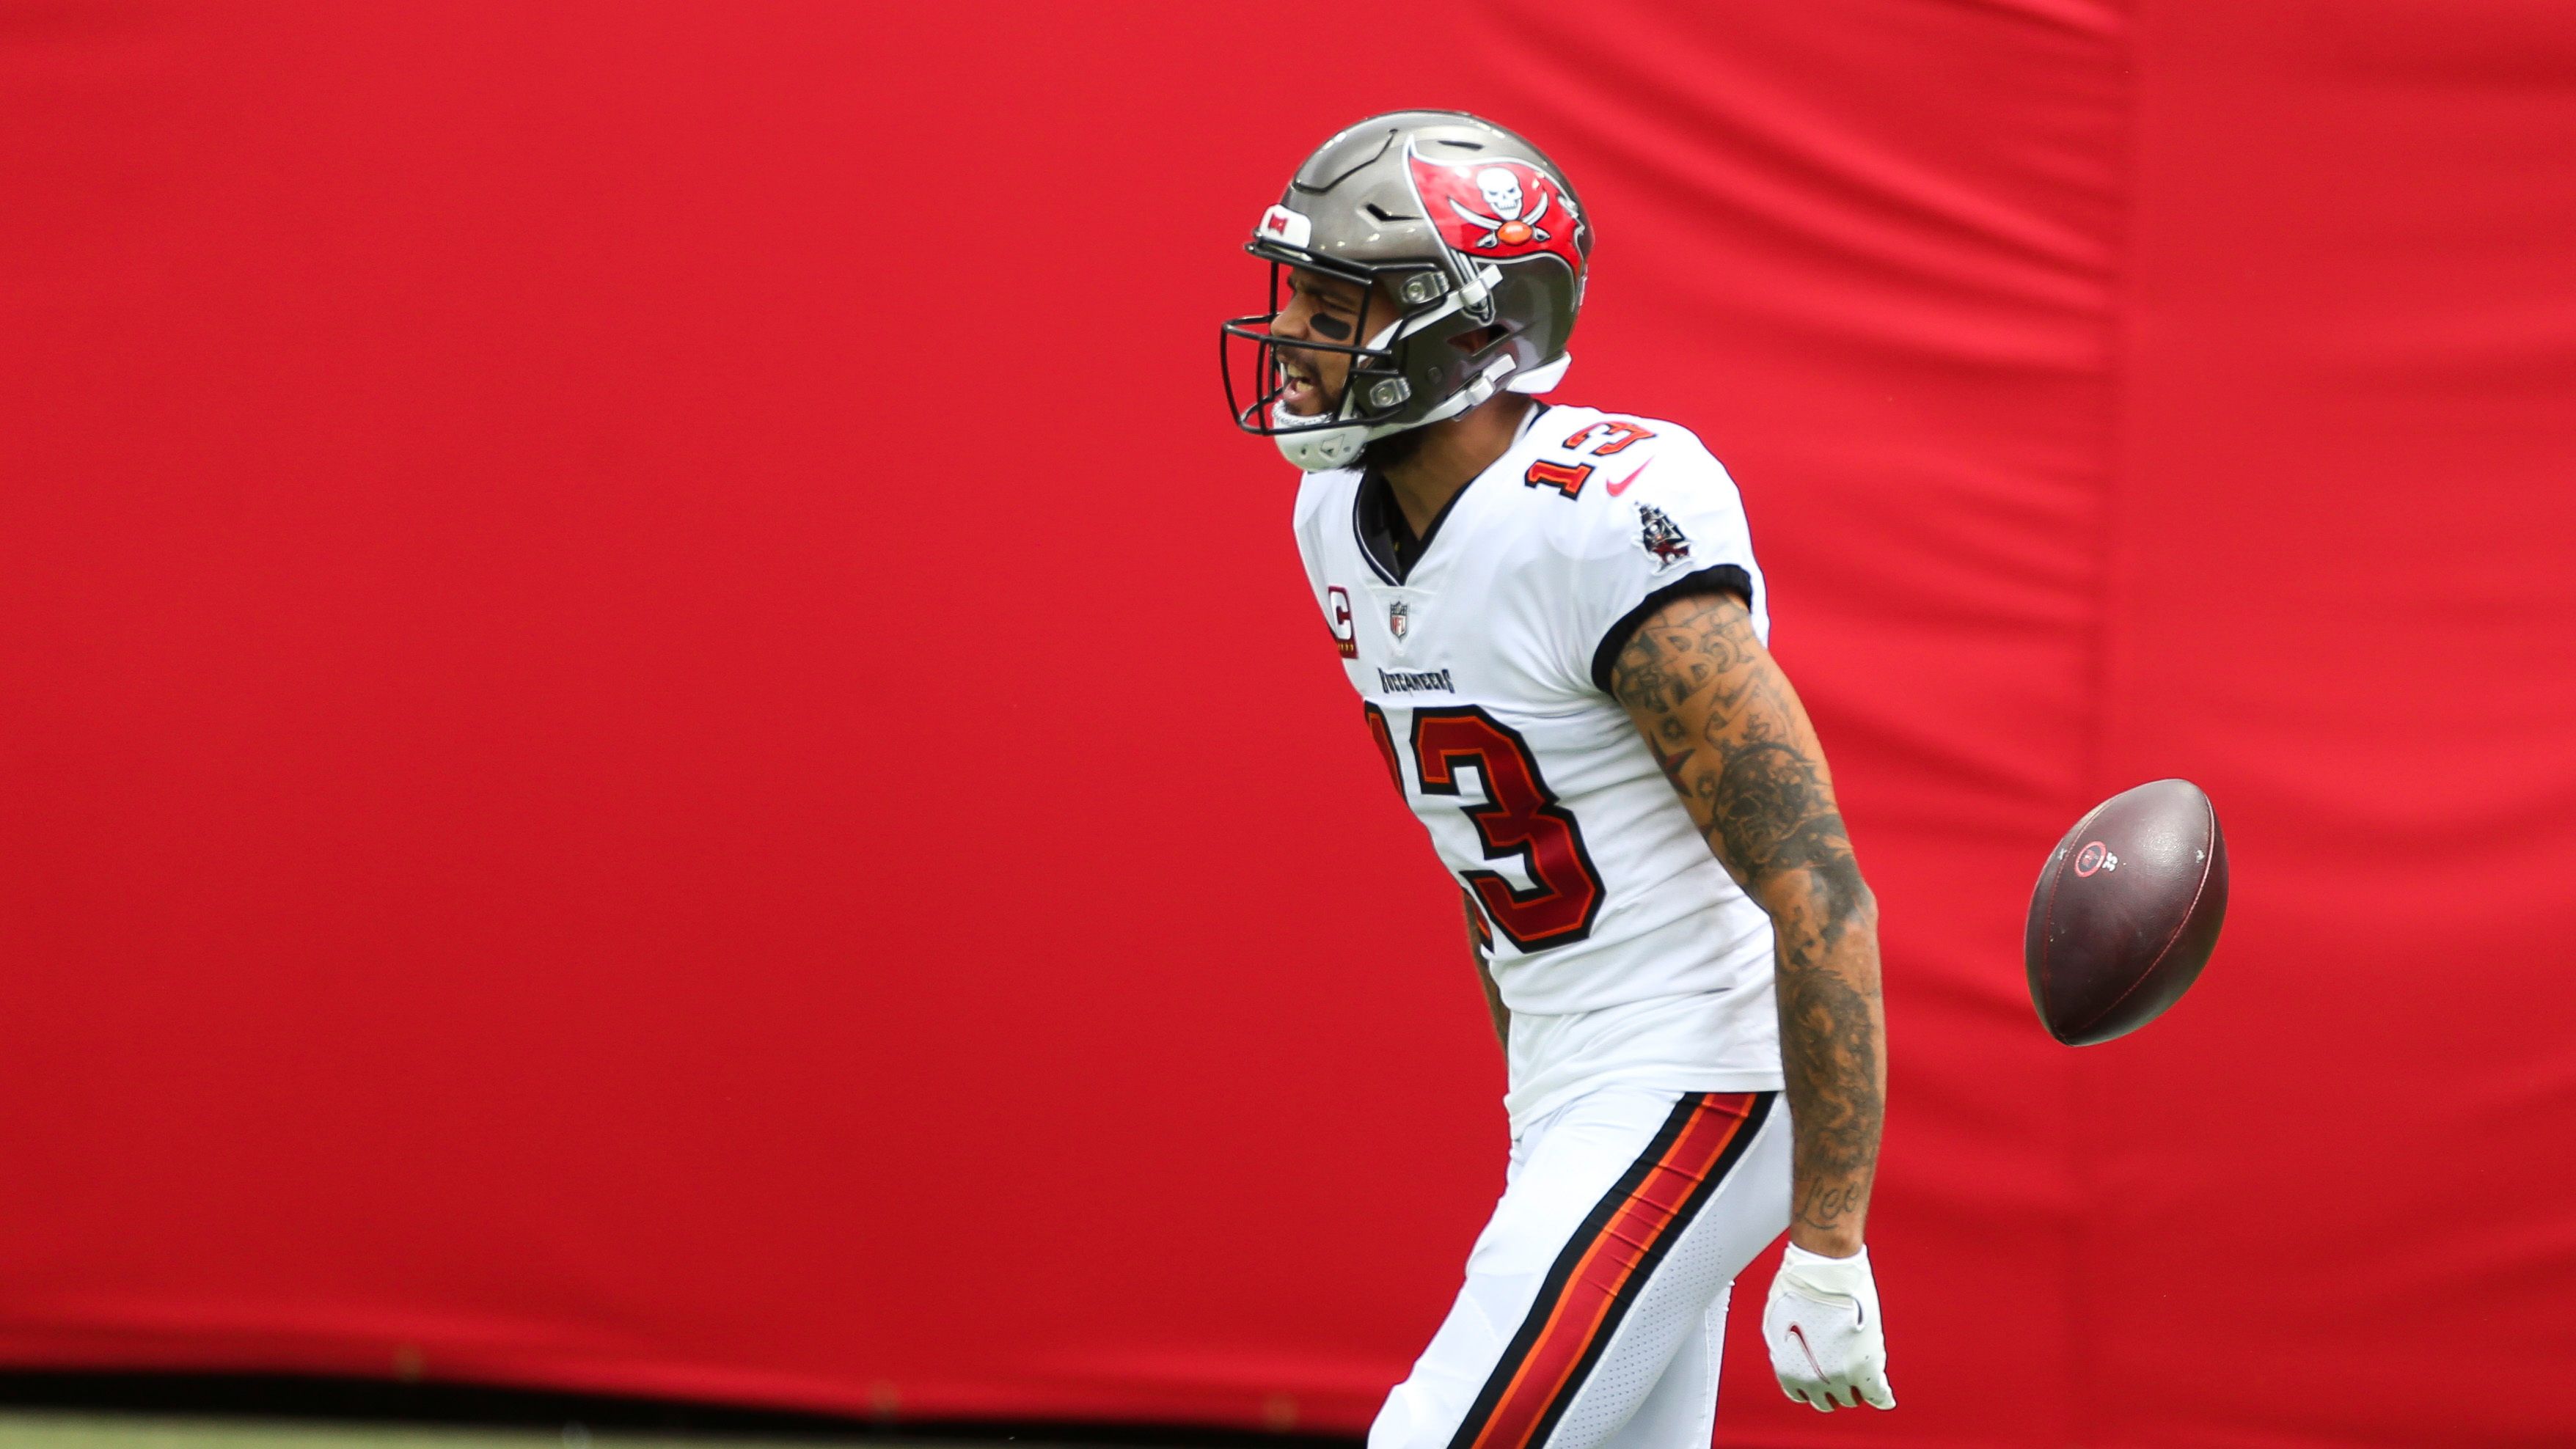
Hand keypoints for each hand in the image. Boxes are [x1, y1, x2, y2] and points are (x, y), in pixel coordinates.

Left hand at [1763, 1242, 1894, 1411]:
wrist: (1824, 1270)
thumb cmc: (1800, 1286)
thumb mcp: (1780, 1323)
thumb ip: (1788, 1347)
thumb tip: (1793, 1353)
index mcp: (1787, 1368)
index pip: (1800, 1393)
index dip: (1811, 1385)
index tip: (1819, 1377)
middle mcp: (1812, 1379)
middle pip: (1825, 1400)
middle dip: (1831, 1388)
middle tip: (1840, 1374)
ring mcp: (1840, 1375)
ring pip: (1850, 1398)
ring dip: (1854, 1389)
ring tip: (1859, 1375)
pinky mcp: (1865, 1366)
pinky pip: (1877, 1395)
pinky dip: (1882, 1398)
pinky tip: (1884, 1397)